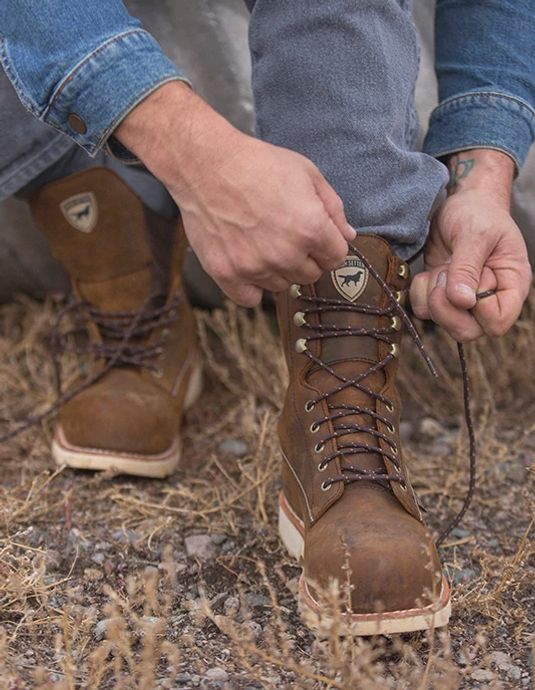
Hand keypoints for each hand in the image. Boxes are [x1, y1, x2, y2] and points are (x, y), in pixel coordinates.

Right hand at [115, 82, 354, 305]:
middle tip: (286, 234)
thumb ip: (333, 209)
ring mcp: (254, 268)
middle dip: (305, 257)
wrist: (205, 164)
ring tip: (262, 241)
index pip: (336, 258)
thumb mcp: (307, 174)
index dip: (328, 245)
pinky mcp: (227, 274)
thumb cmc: (258, 163)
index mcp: (311, 229)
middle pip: (310, 275)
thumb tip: (348, 236)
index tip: (315, 235)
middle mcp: (285, 254)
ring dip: (278, 270)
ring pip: (282, 286)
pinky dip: (252, 286)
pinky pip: (251, 299)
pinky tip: (249, 263)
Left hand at [411, 150, 531, 341]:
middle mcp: (487, 300)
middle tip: (446, 274)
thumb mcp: (476, 234)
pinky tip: (430, 271)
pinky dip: (420, 293)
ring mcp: (462, 301)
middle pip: (467, 332)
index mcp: (510, 286)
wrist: (460, 202)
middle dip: (448, 307)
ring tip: (442, 268)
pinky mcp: (440, 295)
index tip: (476, 275)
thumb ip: (467, 267)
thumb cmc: (478, 213)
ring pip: (442, 324)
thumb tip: (462, 301)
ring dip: (433, 297)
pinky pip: (423, 311)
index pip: (497, 322)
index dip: (479, 306)